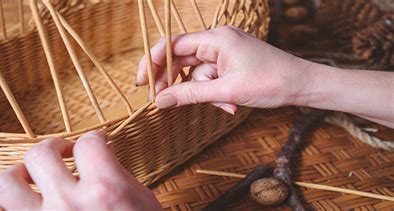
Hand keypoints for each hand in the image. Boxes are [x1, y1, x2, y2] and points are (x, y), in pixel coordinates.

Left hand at [0, 131, 161, 210]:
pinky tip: (17, 208)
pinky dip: (1, 209)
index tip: (95, 145)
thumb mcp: (142, 204)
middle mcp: (69, 204)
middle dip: (53, 148)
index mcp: (104, 190)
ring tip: (30, 179)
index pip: (88, 143)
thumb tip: (100, 157)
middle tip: (63, 153)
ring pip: (5, 183)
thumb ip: (118, 178)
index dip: (94, 140)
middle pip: (40, 154)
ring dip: (17, 176)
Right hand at [136, 26, 312, 113]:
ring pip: (197, 73)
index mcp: (216, 38)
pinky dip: (215, 93)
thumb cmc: (271, 82)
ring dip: (204, 93)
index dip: (153, 63)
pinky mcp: (231, 64)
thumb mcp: (225, 91)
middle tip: (161, 101)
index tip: (142, 82)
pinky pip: (211, 78)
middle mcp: (217, 41)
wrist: (303, 85)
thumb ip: (189, 95)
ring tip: (226, 106)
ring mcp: (224, 52)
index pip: (172, 45)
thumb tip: (159, 100)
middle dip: (175, 82)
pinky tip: (231, 106)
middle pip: (182, 60)